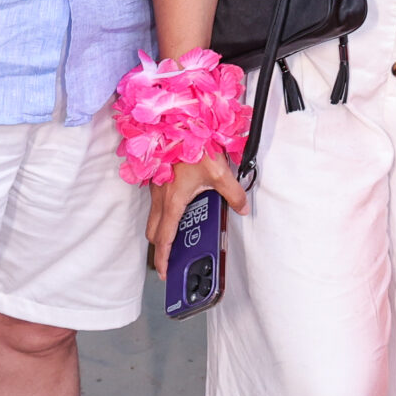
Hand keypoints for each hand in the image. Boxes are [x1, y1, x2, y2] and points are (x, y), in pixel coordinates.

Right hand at [147, 152, 246, 275]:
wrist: (177, 123)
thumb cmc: (192, 145)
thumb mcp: (220, 172)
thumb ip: (233, 194)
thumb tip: (242, 208)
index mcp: (172, 201)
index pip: (163, 239)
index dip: (163, 259)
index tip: (165, 272)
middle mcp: (160, 197)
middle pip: (153, 231)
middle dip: (161, 247)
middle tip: (173, 256)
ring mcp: (156, 186)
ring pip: (153, 216)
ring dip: (162, 228)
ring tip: (181, 232)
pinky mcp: (157, 177)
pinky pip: (156, 202)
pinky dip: (164, 211)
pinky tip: (182, 204)